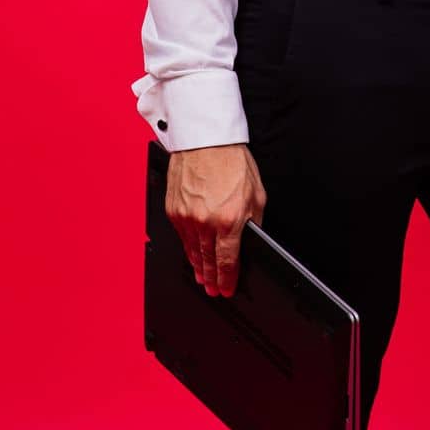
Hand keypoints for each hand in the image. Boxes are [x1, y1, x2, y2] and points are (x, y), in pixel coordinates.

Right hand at [165, 142, 265, 298]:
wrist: (206, 139)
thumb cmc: (231, 160)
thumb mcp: (256, 193)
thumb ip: (254, 221)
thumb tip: (251, 239)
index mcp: (229, 220)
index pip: (227, 261)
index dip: (227, 280)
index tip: (227, 289)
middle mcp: (205, 222)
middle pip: (208, 260)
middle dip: (211, 278)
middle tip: (213, 290)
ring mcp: (186, 217)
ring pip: (192, 251)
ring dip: (198, 267)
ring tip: (202, 278)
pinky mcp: (173, 210)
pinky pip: (181, 237)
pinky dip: (187, 249)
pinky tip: (192, 255)